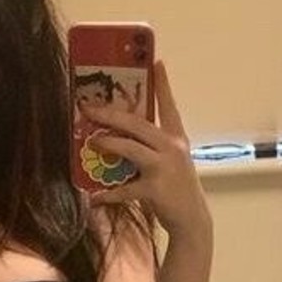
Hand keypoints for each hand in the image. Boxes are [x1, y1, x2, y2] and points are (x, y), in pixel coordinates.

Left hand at [82, 61, 209, 238]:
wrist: (192, 220)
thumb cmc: (176, 188)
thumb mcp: (169, 161)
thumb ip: (150, 147)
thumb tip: (115, 137)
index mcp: (176, 138)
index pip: (169, 106)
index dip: (163, 84)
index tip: (157, 62)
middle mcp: (172, 148)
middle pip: (138, 123)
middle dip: (111, 114)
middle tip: (89, 108)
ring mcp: (164, 167)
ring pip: (131, 148)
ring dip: (109, 144)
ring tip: (92, 142)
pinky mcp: (155, 189)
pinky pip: (125, 188)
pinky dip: (108, 194)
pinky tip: (94, 197)